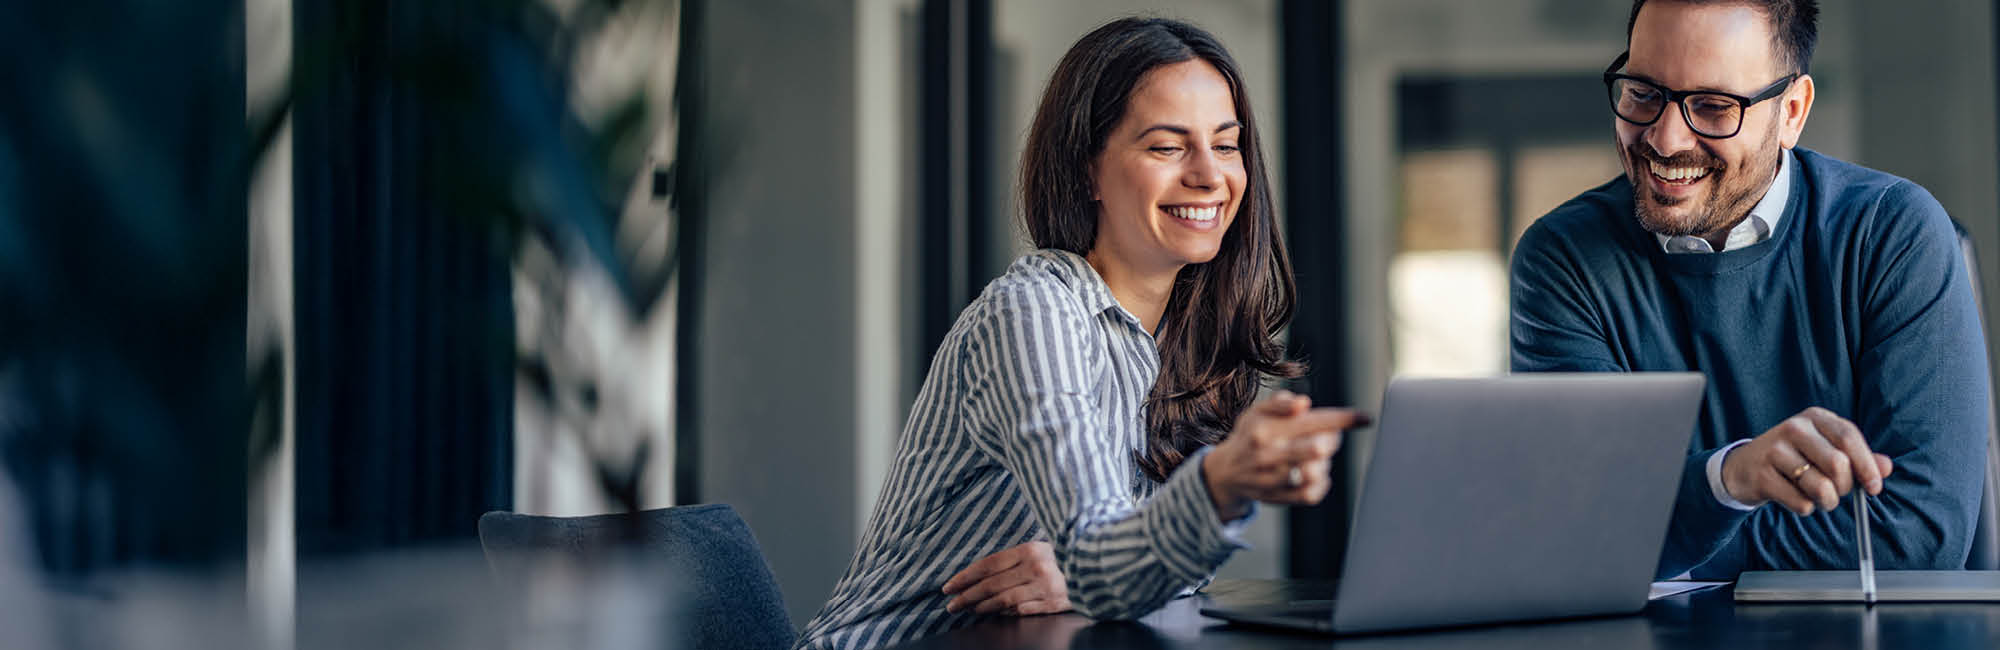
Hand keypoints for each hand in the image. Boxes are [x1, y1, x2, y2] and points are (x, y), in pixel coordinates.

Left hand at [941, 541, 1070, 615]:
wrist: (1099, 566)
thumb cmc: (1065, 557)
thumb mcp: (1040, 550)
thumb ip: (1015, 560)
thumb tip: (982, 577)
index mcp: (1029, 550)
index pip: (988, 564)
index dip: (965, 577)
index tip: (948, 587)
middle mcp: (1036, 567)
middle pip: (991, 585)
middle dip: (967, 596)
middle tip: (951, 605)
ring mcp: (1046, 587)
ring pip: (1003, 600)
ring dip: (982, 607)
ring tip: (969, 610)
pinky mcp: (1055, 603)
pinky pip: (1023, 611)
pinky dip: (1006, 613)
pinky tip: (995, 614)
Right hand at [1202, 390, 1369, 519]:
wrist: (1225, 473)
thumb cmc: (1249, 436)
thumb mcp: (1256, 412)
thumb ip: (1278, 403)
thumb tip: (1303, 403)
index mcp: (1264, 429)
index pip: (1311, 421)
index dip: (1343, 419)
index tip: (1364, 418)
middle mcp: (1267, 454)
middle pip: (1318, 448)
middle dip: (1330, 440)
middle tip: (1326, 437)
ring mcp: (1272, 479)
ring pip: (1315, 473)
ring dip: (1324, 463)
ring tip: (1317, 457)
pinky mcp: (1276, 497)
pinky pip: (1311, 494)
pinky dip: (1321, 484)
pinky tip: (1316, 474)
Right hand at [1720, 407, 1893, 514]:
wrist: (1744, 467)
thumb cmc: (1796, 459)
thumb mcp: (1826, 450)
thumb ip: (1859, 458)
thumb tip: (1887, 467)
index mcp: (1815, 417)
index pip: (1849, 437)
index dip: (1867, 465)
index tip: (1874, 487)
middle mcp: (1794, 428)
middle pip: (1838, 464)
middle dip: (1845, 487)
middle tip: (1838, 492)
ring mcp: (1774, 450)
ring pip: (1821, 486)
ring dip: (1827, 502)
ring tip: (1820, 499)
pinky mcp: (1762, 475)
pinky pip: (1801, 502)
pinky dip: (1806, 508)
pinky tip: (1796, 498)